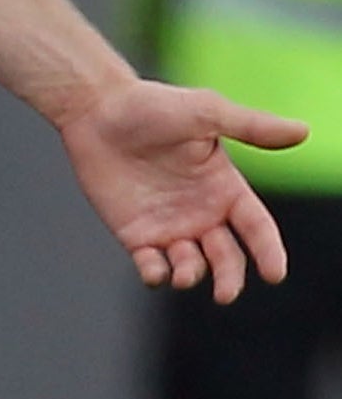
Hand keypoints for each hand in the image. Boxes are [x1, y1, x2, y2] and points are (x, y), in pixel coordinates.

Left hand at [58, 78, 307, 300]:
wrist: (94, 108)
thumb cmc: (151, 105)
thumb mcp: (204, 112)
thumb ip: (250, 127)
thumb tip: (303, 131)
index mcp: (225, 188)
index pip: (257, 228)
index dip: (269, 252)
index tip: (274, 274)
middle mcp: (202, 213)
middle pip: (228, 259)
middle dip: (231, 279)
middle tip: (225, 293)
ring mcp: (169, 226)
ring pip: (192, 267)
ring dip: (192, 275)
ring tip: (184, 272)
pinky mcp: (136, 234)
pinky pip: (152, 266)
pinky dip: (156, 275)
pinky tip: (154, 270)